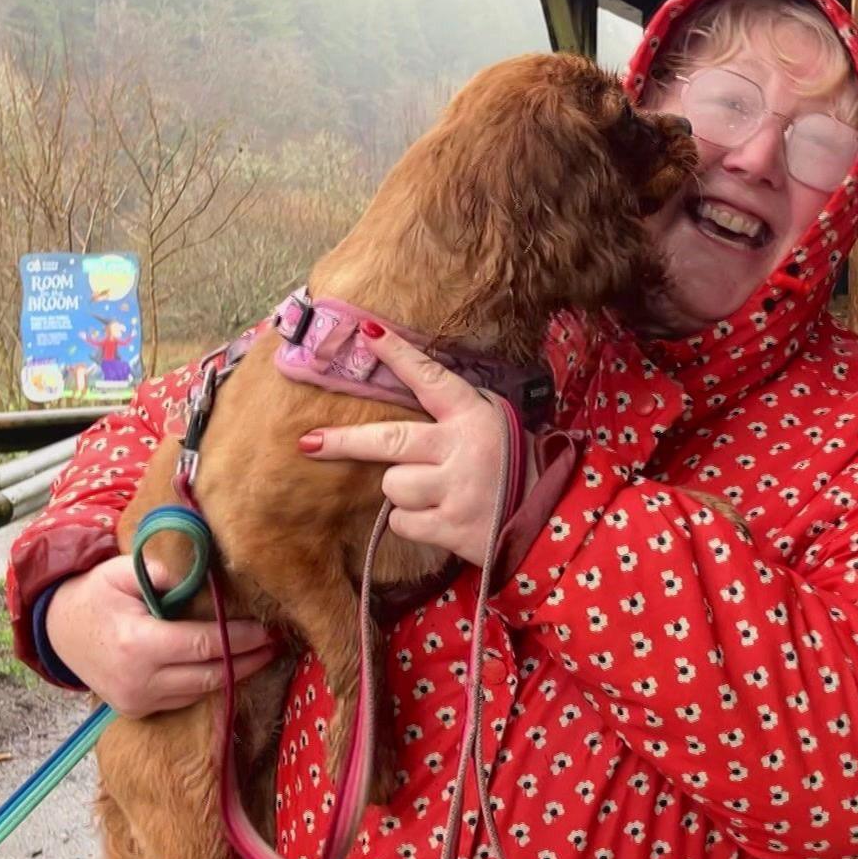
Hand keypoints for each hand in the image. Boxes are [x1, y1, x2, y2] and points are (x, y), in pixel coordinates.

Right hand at [44, 554, 280, 717]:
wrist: (59, 631)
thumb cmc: (96, 595)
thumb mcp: (122, 572)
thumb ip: (163, 574)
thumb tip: (205, 575)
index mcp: (137, 644)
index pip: (203, 646)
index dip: (240, 639)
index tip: (267, 629)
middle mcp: (139, 681)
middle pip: (210, 676)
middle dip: (248, 661)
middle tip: (276, 643)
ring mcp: (137, 700)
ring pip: (200, 692)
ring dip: (234, 675)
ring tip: (262, 654)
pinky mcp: (137, 710)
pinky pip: (183, 700)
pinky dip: (208, 684)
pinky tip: (230, 666)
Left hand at [299, 324, 521, 566]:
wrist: (549, 518)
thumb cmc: (515, 464)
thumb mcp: (496, 421)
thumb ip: (456, 409)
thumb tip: (408, 383)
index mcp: (472, 415)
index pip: (430, 378)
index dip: (398, 354)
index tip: (367, 331)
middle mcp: (461, 448)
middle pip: (388, 441)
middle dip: (343, 442)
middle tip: (309, 442)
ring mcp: (455, 489)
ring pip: (393, 485)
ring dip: (404, 491)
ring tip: (433, 492)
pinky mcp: (450, 526)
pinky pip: (403, 521)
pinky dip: (413, 521)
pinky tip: (439, 517)